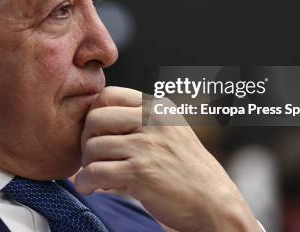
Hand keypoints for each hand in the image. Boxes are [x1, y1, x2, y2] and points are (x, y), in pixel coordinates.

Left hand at [74, 86, 260, 231]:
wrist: (214, 203)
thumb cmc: (187, 170)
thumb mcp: (170, 131)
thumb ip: (140, 120)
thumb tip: (94, 117)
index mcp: (157, 107)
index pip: (108, 95)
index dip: (94, 115)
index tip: (97, 135)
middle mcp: (152, 121)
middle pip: (94, 118)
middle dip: (86, 140)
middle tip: (92, 158)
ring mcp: (146, 146)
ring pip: (93, 147)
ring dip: (87, 165)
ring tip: (95, 176)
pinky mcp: (140, 172)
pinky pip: (95, 172)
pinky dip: (85, 183)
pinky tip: (91, 188)